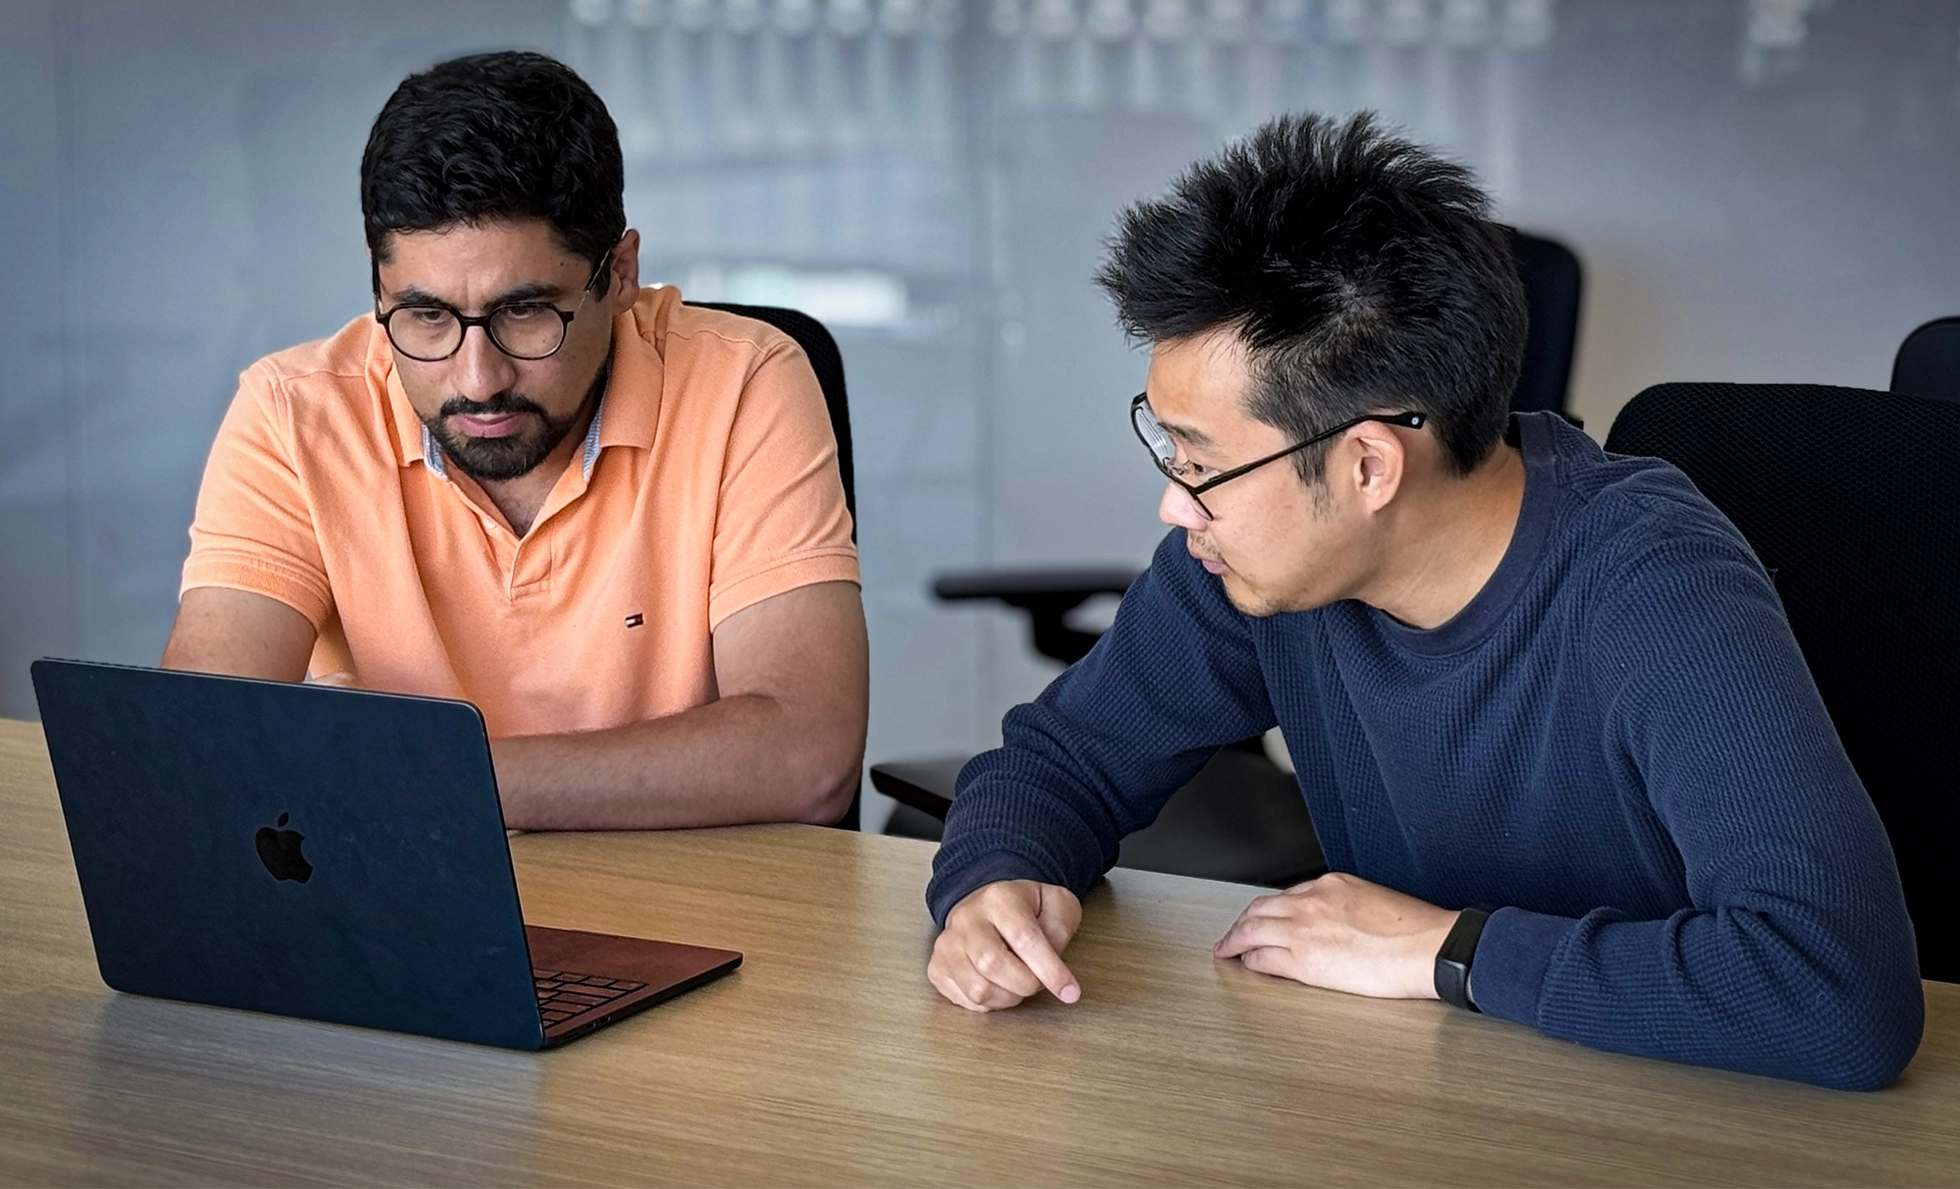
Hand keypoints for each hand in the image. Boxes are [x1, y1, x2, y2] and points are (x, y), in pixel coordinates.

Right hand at [928, 880, 1082, 1011]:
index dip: (1050, 970)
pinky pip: (966, 1001)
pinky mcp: (937, 968)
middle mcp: (967, 920)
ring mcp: (947, 945)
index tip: (1069, 991)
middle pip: (993, 965)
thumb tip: (1053, 966)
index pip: (1024, 938)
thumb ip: (1061, 928)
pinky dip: (990, 1003)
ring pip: (978, 990)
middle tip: (1037, 979)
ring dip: (1008, 997)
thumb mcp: (1055, 903)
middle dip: (1026, 984)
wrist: (985, 903)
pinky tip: (997, 985)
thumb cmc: (1023, 908)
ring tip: (1017, 981)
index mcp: (999, 899)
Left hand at [1213, 872, 1458, 999]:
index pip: (1290, 895)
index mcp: (1334, 884)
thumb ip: (1353, 907)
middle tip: (1234, 932)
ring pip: (1252, 929)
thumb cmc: (1419, 931)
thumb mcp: (1378, 902)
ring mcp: (1305, 929)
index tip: (1270, 918)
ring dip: (1235, 939)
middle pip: (1261, 908)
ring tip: (1227, 949)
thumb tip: (1347, 924)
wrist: (1431, 947)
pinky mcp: (1304, 958)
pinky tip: (1247, 965)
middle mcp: (1313, 901)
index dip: (1274, 910)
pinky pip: (1264, 958)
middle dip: (1244, 920)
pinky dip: (1250, 961)